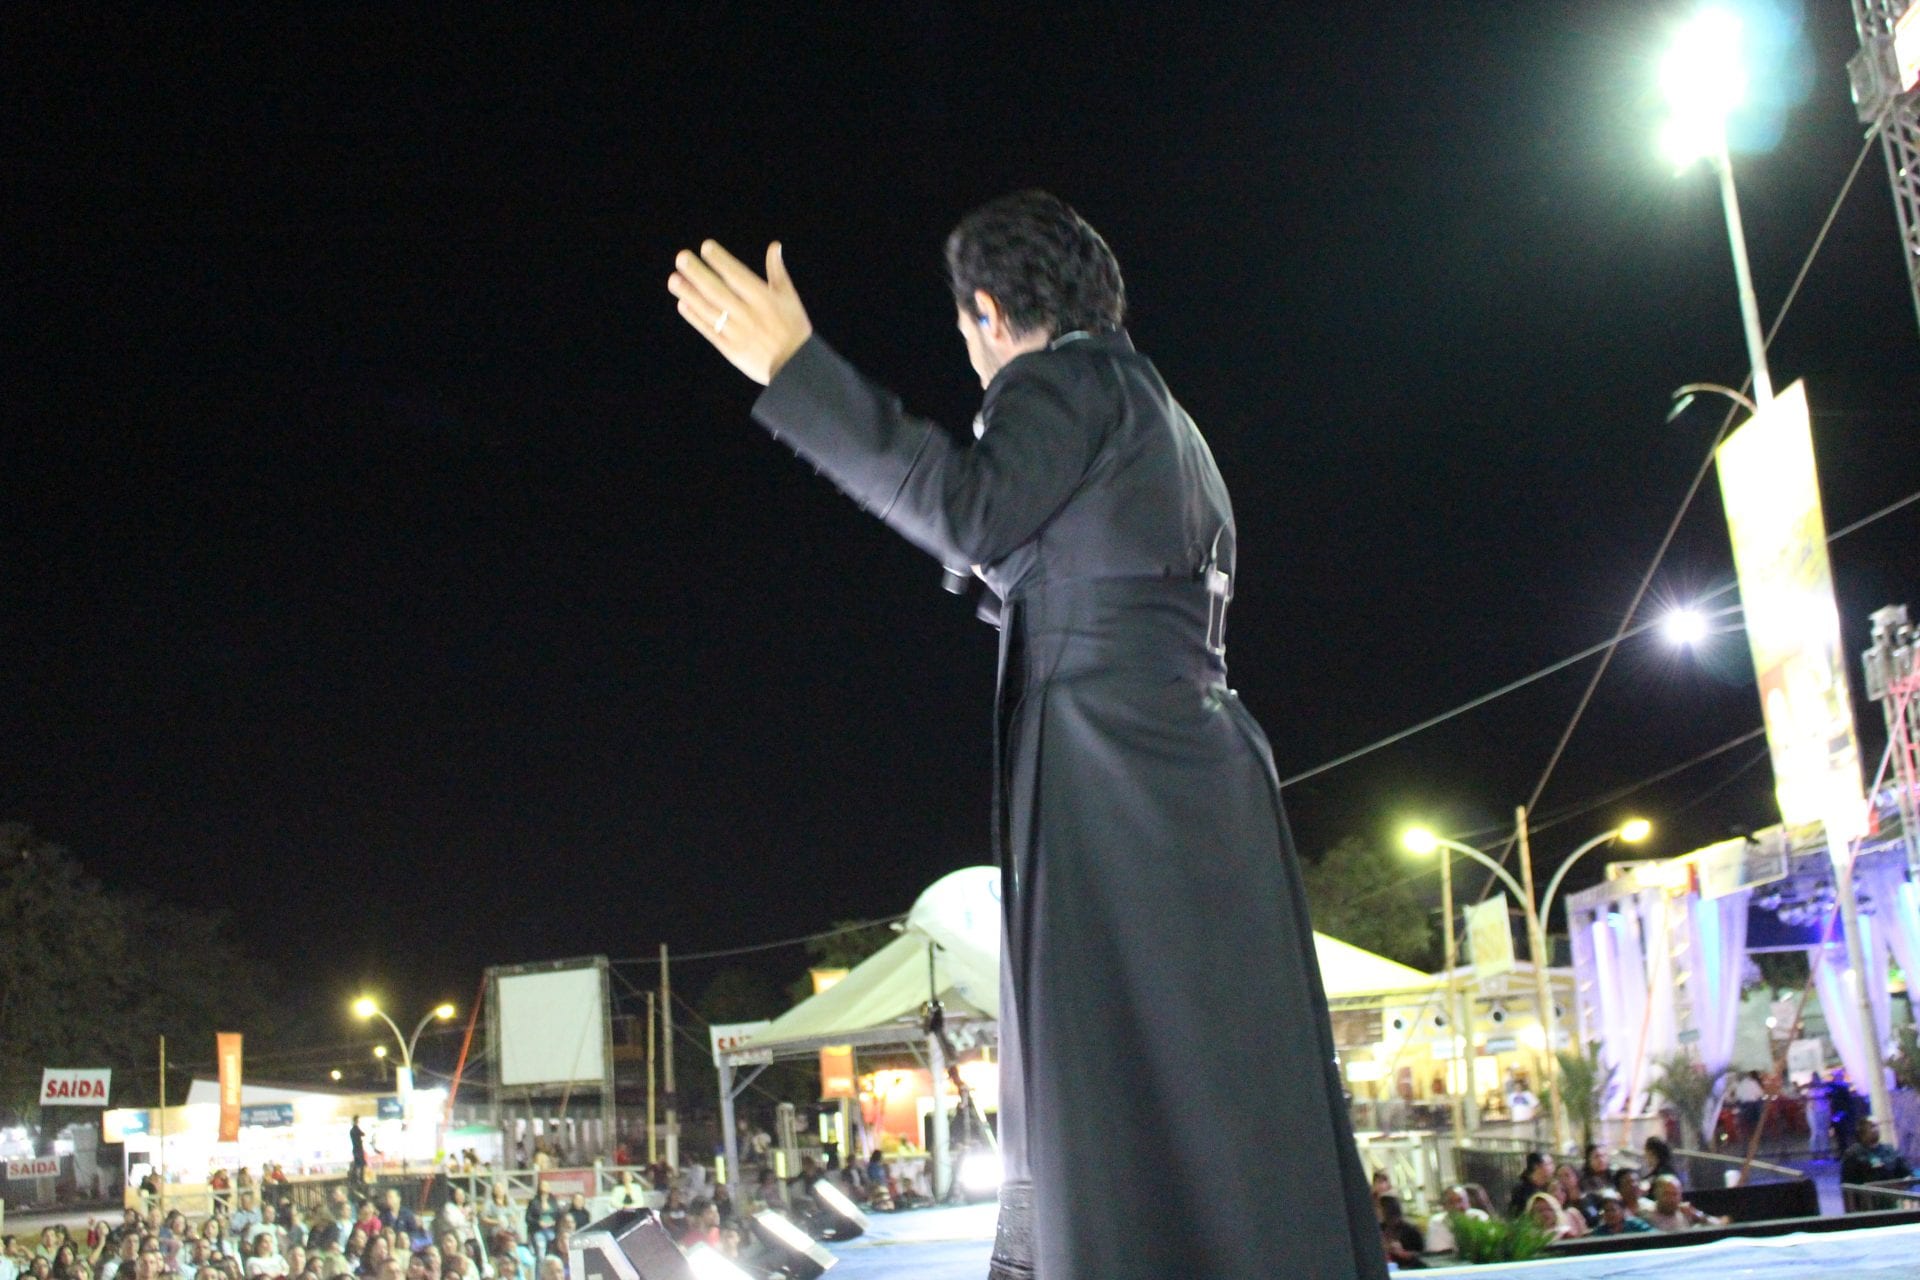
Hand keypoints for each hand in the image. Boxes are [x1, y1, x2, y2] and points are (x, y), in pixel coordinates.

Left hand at [668, 240, 811, 384]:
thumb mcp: (790, 298)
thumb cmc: (793, 328)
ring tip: (674, 280)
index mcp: (764, 299)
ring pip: (709, 310)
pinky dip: (695, 318)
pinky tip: (683, 304)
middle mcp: (748, 314)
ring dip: (690, 294)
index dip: (721, 261)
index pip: (737, 276)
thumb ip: (777, 271)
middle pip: (718, 291)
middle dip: (698, 274)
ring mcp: (738, 332)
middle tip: (681, 258)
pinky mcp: (731, 349)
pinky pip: (709, 330)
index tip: (706, 247)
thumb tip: (774, 246)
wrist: (795, 367)